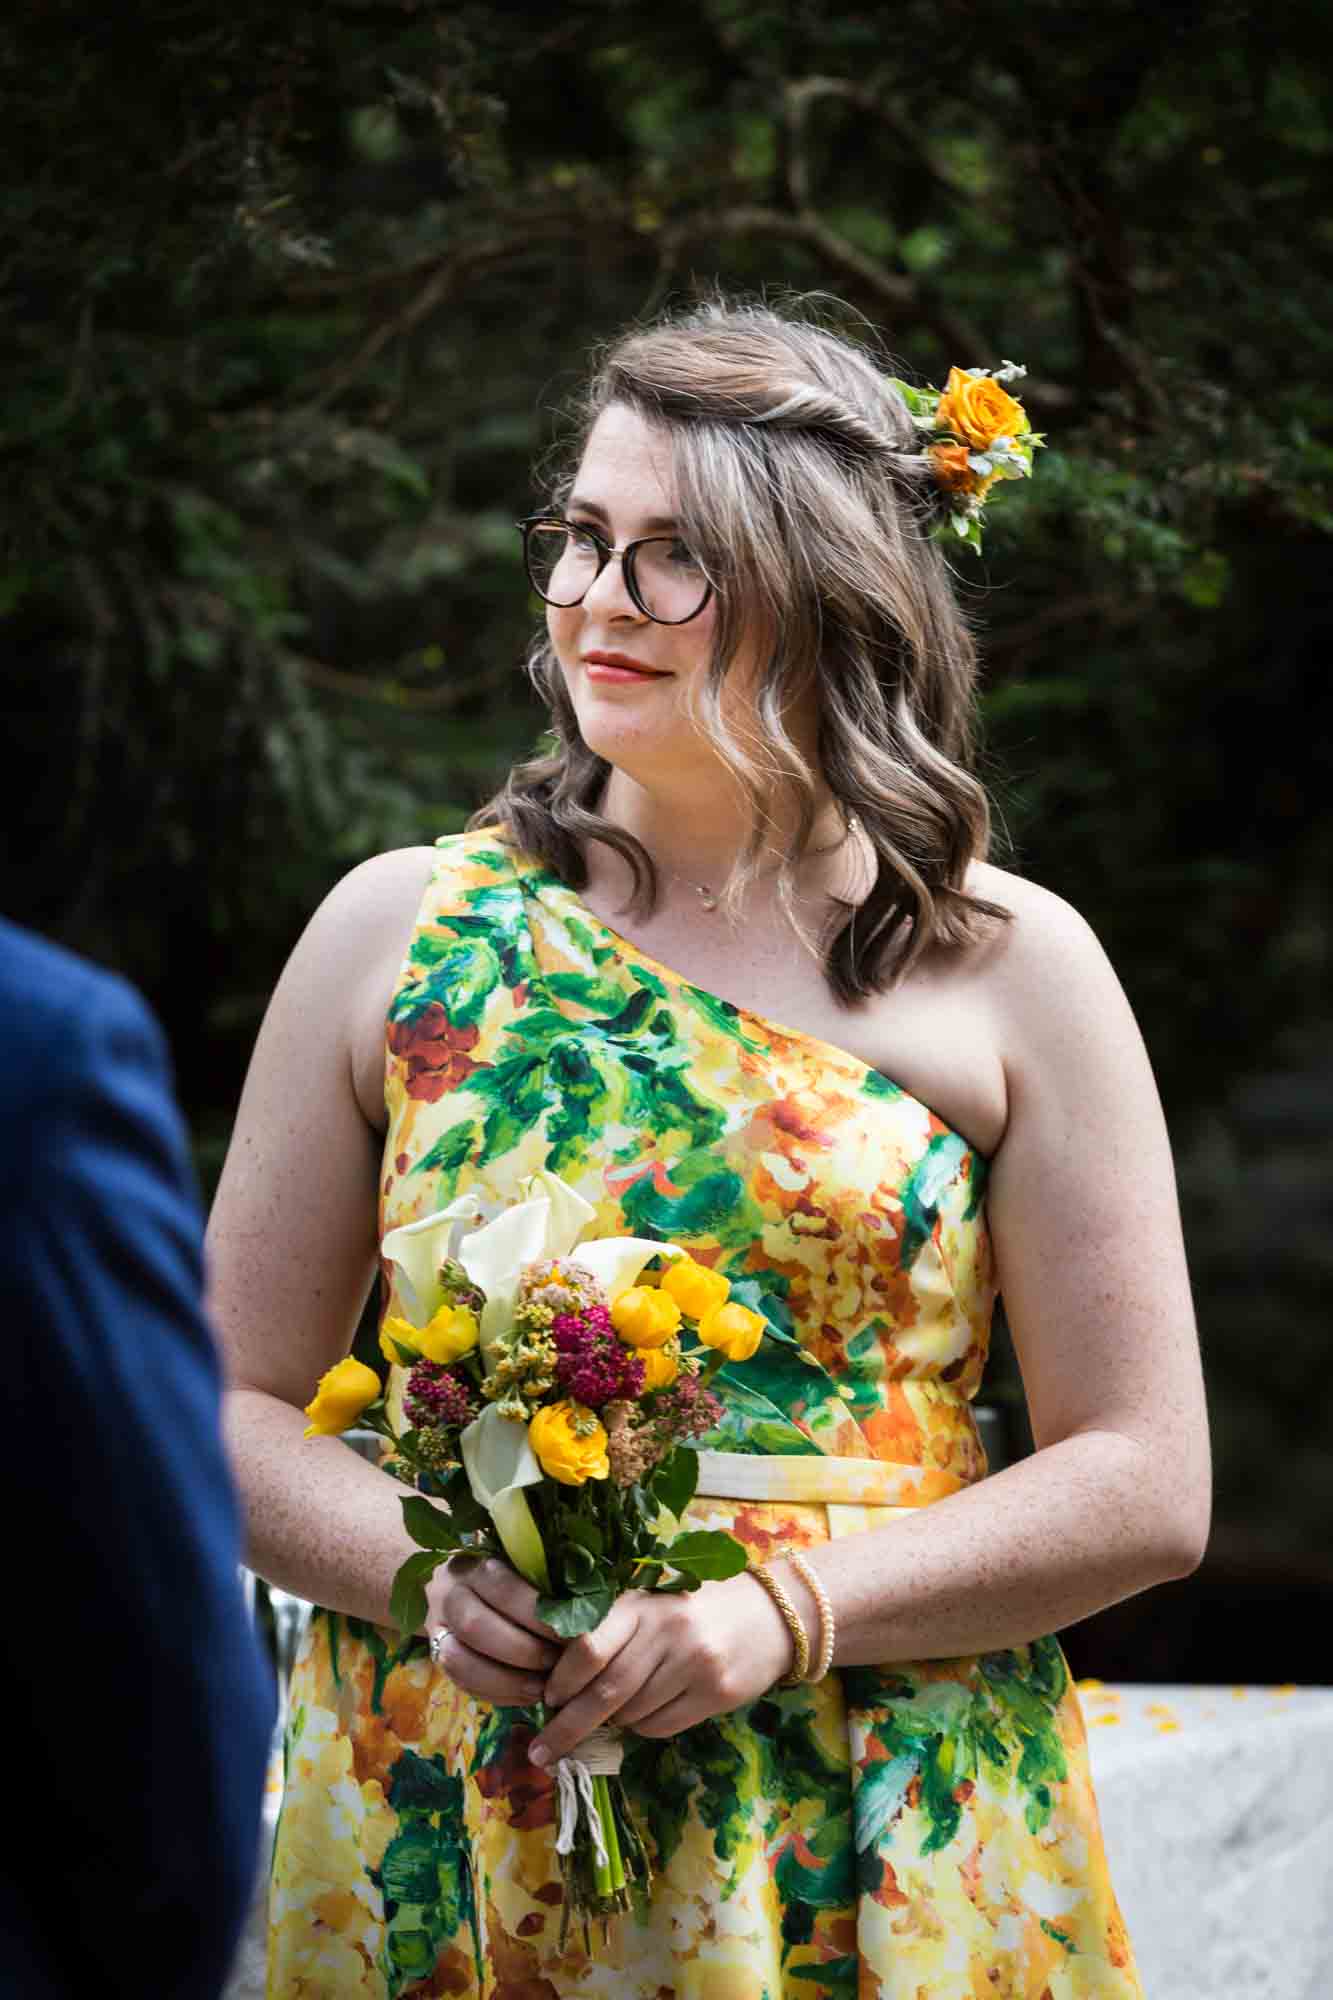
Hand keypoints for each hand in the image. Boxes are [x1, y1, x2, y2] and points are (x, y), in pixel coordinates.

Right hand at [425, 1556, 563, 1706]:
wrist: (465, 1588)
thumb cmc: (517, 1580)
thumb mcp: (531, 1573)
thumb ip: (547, 1589)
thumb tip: (582, 1621)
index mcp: (477, 1561)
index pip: (502, 1586)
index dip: (537, 1615)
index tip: (571, 1634)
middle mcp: (449, 1591)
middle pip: (476, 1626)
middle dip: (523, 1651)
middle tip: (557, 1664)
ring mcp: (437, 1624)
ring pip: (459, 1658)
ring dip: (507, 1679)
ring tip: (543, 1688)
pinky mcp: (437, 1654)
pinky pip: (459, 1682)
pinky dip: (496, 1693)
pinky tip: (527, 1695)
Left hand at [529, 1573, 793, 1766]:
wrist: (769, 1614)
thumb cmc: (693, 1610)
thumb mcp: (650, 1604)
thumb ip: (611, 1631)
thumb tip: (558, 1686)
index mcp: (642, 1603)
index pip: (588, 1645)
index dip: (561, 1679)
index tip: (546, 1699)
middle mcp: (667, 1630)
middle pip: (605, 1691)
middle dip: (567, 1727)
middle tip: (542, 1751)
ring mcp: (694, 1662)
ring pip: (631, 1714)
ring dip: (612, 1722)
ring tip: (614, 1712)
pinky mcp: (716, 1693)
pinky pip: (660, 1726)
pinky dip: (642, 1727)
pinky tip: (648, 1711)